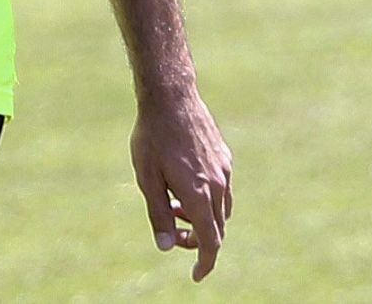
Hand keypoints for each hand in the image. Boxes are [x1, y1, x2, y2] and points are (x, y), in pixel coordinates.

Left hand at [131, 91, 232, 281]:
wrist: (171, 97)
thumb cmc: (154, 137)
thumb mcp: (147, 180)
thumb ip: (159, 215)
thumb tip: (166, 247)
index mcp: (199, 195)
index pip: (211, 242)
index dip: (205, 263)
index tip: (195, 275)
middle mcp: (217, 185)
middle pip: (217, 229)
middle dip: (198, 240)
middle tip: (172, 233)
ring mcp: (224, 169)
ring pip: (222, 209)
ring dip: (203, 219)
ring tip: (174, 205)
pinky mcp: (224, 156)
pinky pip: (223, 189)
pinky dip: (209, 200)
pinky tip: (186, 185)